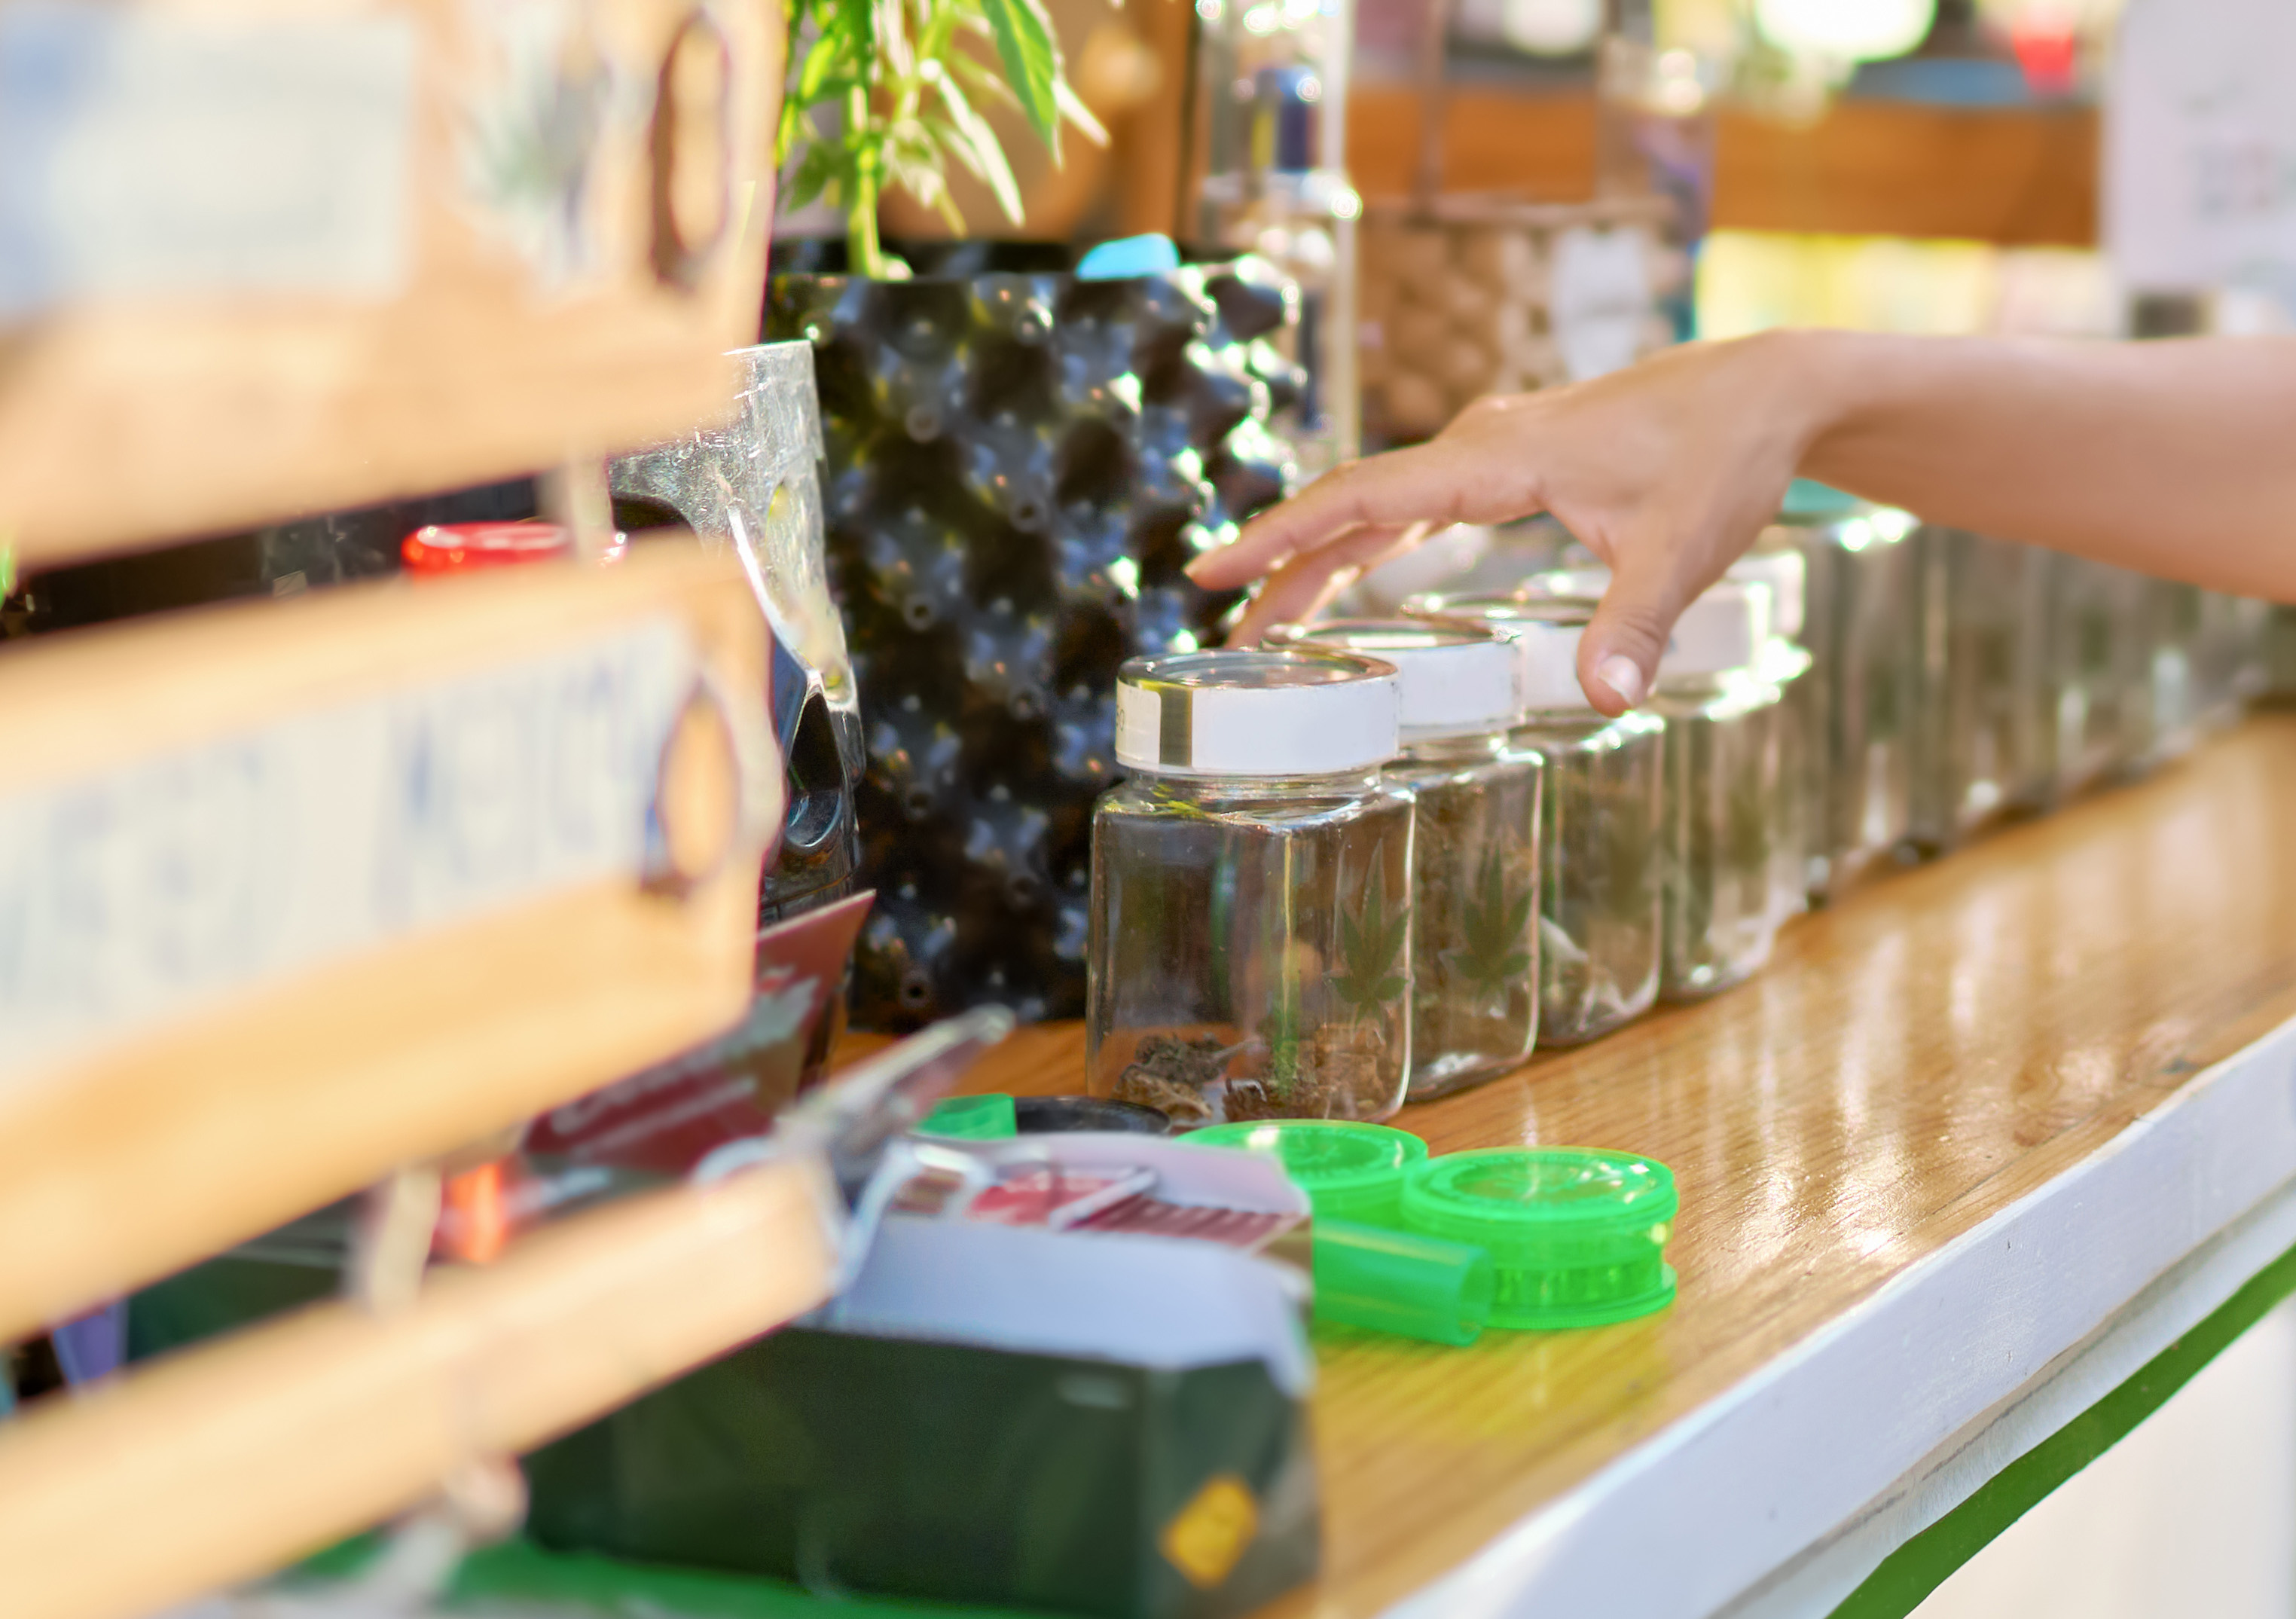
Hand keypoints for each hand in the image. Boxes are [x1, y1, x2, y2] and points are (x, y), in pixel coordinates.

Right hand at [1186, 332, 1821, 713]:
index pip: (1361, 497)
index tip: (1212, 570)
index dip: (1282, 537)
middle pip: (1352, 505)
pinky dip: (1374, 540)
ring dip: (1323, 557)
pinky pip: (1419, 503)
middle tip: (1223, 628)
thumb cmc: (1726, 456)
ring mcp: (1496, 450)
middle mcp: (1481, 445)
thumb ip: (1635, 627)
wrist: (1772, 391)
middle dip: (1283, 566)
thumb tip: (1605, 701)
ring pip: (1382, 505)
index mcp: (1496, 457)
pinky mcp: (1517, 462)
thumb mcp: (1683, 550)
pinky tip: (1355, 574)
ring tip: (1268, 617)